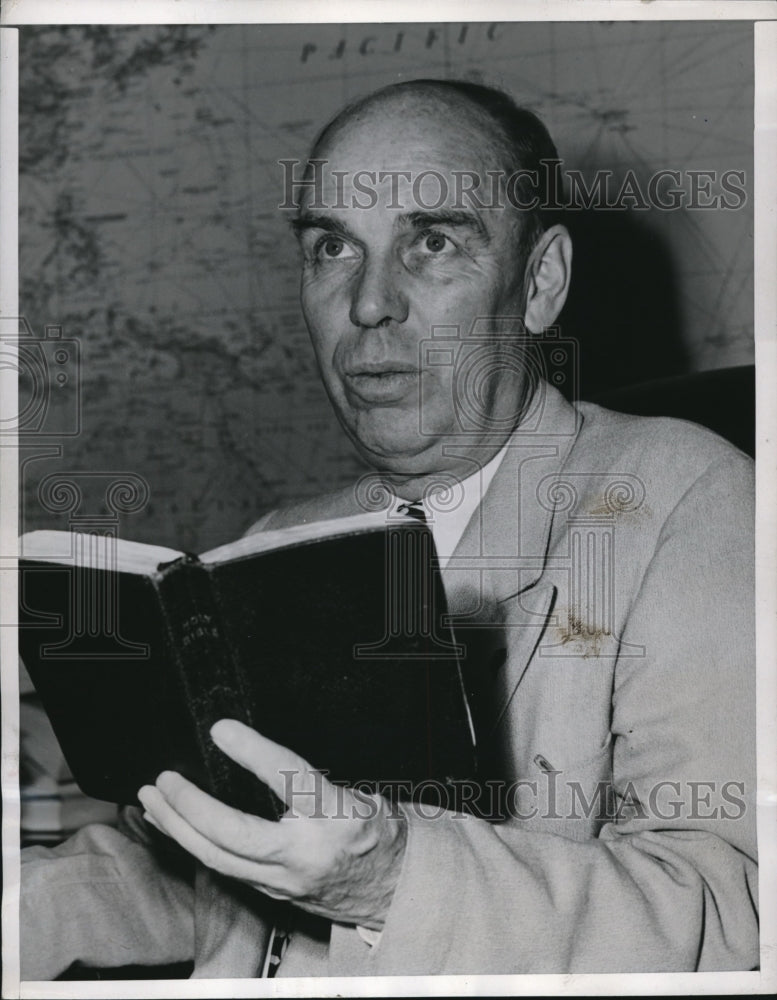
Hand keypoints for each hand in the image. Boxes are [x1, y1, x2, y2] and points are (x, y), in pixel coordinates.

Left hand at [137, 719, 406, 928]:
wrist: (395, 892)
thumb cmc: (379, 834)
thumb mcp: (363, 793)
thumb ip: (314, 780)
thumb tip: (259, 750)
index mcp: (337, 817)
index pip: (290, 780)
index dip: (254, 752)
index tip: (222, 729)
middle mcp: (307, 854)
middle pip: (235, 835)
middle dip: (191, 807)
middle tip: (165, 778)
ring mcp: (285, 880)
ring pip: (218, 859)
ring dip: (178, 827)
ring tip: (152, 797)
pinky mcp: (271, 893)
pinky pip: (222, 868)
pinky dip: (191, 843)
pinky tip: (171, 824)